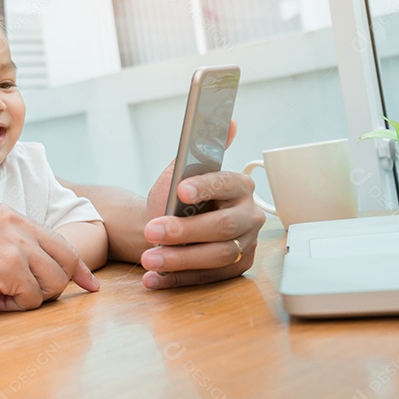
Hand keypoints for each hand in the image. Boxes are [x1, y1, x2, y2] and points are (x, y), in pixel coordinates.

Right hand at [0, 204, 99, 315]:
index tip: (91, 285)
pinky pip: (33, 298)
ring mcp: (14, 242)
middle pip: (66, 260)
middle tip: (24, 295)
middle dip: (54, 285)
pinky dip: (14, 306)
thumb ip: (21, 250)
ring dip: (29, 298)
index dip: (78, 268)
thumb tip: (61, 273)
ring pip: (53, 282)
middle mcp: (16, 222)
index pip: (60, 241)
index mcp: (11, 214)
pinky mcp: (8, 265)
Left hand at [139, 120, 264, 288]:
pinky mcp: (236, 267)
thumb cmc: (176, 198)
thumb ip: (196, 150)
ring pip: (218, 256)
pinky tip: (154, 279)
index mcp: (239, 185)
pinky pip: (210, 278)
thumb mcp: (180, 172)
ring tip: (149, 258)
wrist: (170, 225)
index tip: (179, 191)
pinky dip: (179, 279)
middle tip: (150, 231)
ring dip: (180, 260)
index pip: (225, 183)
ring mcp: (246, 243)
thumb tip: (229, 120)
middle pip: (223, 227)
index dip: (204, 187)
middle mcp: (250, 215)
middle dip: (184, 231)